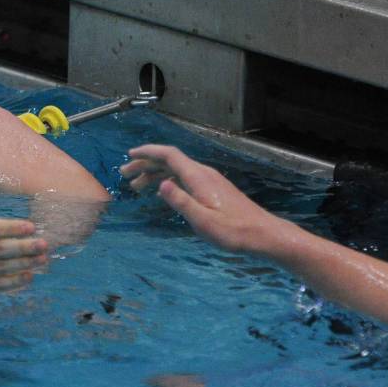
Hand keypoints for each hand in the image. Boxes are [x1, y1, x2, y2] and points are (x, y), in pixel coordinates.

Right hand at [121, 145, 284, 254]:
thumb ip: (181, 202)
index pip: (169, 155)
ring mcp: (209, 180)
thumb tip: (161, 185)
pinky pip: (184, 178)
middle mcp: (203, 174)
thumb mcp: (203, 221)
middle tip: (125, 175)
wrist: (262, 234)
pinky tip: (162, 191)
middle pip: (169, 161)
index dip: (148, 152)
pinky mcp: (213, 189)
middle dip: (146, 164)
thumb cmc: (233, 231)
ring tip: (136, 186)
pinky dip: (168, 181)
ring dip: (155, 174)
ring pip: (176, 170)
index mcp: (198, 177)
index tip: (130, 155)